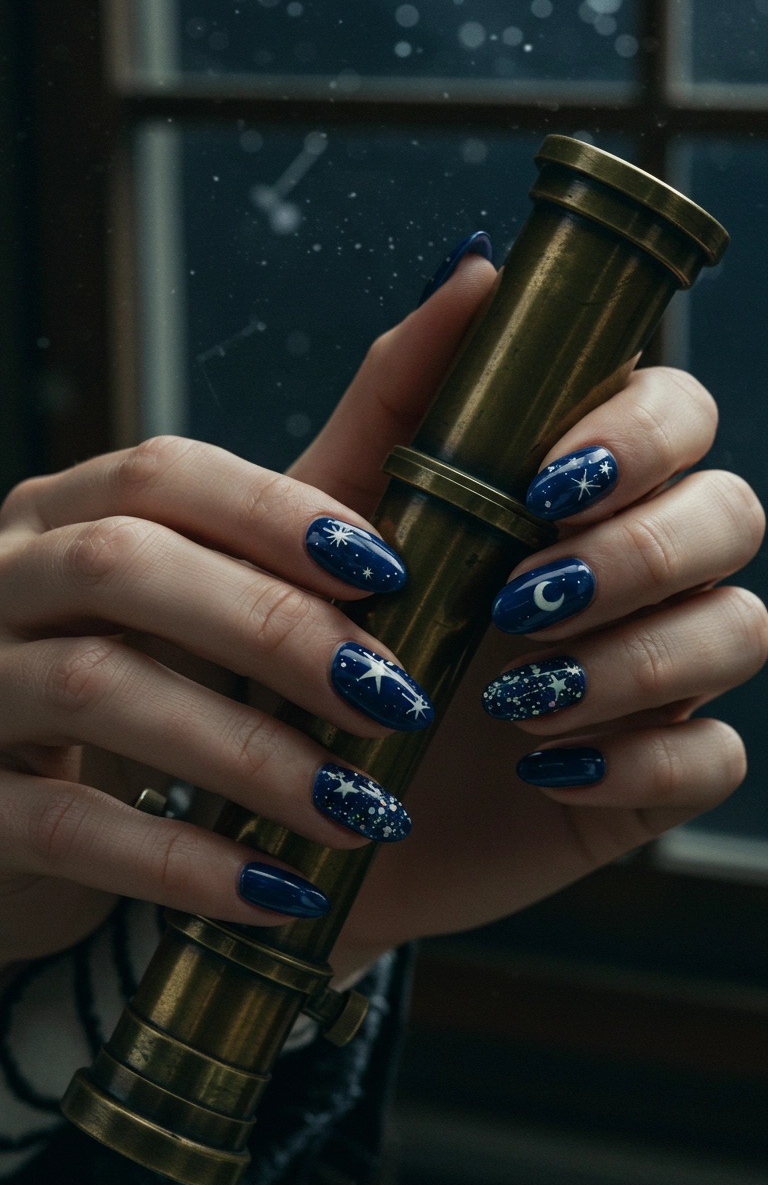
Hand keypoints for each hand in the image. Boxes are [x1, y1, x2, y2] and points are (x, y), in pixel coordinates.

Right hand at [0, 428, 436, 960]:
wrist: (15, 816)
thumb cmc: (148, 674)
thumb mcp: (226, 581)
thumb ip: (337, 473)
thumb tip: (470, 288)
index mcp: (67, 513)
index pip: (161, 472)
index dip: (276, 512)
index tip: (391, 569)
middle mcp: (3, 579)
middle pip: (127, 565)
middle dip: (277, 629)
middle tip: (399, 702)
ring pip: (102, 689)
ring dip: (250, 753)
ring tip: (363, 810)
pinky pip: (73, 827)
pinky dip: (187, 861)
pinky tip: (283, 896)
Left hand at [286, 261, 767, 976]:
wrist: (291, 801)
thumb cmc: (315, 639)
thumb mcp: (336, 512)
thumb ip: (407, 389)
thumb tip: (480, 264)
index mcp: (569, 493)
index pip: (675, 414)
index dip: (642, 435)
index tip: (546, 482)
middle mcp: (628, 573)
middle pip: (733, 513)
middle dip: (641, 551)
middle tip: (520, 600)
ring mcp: (647, 673)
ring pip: (746, 629)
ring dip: (639, 659)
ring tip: (512, 698)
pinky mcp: (646, 776)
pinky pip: (715, 759)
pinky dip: (642, 762)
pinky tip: (545, 769)